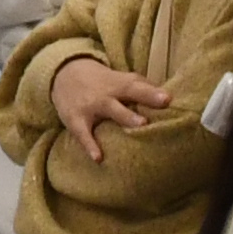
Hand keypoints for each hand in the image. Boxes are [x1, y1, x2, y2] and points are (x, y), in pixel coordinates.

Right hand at [48, 56, 171, 164]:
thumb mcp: (118, 79)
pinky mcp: (76, 120)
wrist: (63, 75)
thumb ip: (141, 86)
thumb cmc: (100, 82)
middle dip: (144, 98)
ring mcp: (92, 106)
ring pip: (110, 110)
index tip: (169, 99)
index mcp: (120, 83)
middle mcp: (108, 93)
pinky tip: (98, 158)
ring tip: (142, 126)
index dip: (153, 92)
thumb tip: (168, 98)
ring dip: (126, 116)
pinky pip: (83, 134)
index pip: (138, 85)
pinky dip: (90, 146)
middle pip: (128, 92)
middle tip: (163, 104)